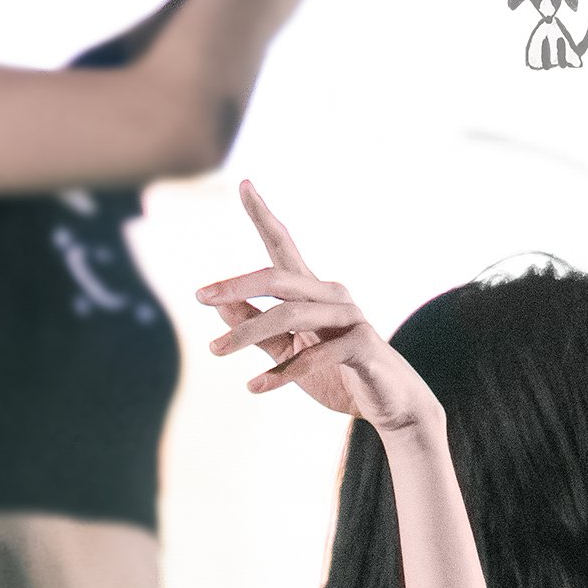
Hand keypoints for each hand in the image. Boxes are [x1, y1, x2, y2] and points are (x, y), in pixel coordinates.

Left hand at [195, 181, 441, 434]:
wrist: (388, 403)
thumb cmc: (336, 374)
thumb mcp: (288, 349)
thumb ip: (257, 326)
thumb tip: (219, 304)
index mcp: (313, 291)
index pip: (284, 246)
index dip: (264, 215)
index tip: (243, 183)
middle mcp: (332, 295)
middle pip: (278, 279)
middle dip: (236, 285)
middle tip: (199, 296)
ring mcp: (349, 317)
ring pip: (290, 315)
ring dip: (247, 334)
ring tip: (214, 352)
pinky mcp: (362, 345)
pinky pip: (313, 356)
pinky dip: (281, 373)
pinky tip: (254, 386)